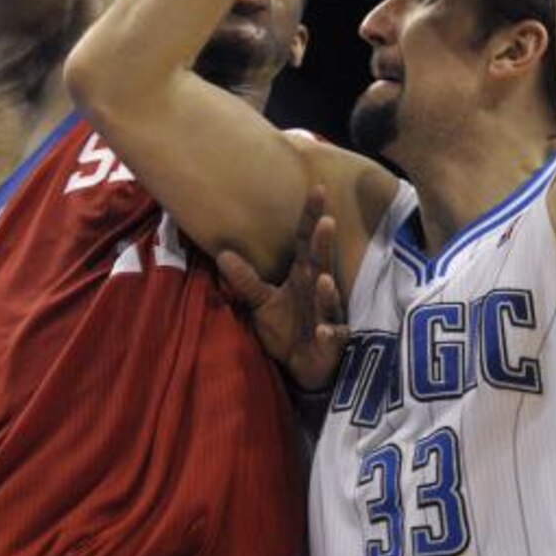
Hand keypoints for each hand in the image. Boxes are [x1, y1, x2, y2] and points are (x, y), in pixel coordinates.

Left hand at [216, 185, 348, 390]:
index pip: (306, 241)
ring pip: (329, 299)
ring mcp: (327, 314)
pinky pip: (333, 335)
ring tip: (324, 279)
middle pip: (321, 262)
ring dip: (327, 291)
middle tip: (327, 221)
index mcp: (302, 275)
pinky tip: (323, 331)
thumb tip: (222, 253)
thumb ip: (246, 280)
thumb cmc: (287, 328)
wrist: (303, 367)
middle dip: (325, 244)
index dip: (311, 216)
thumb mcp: (262, 303)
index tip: (317, 188)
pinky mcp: (333, 341)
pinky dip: (329, 333)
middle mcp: (317, 288)